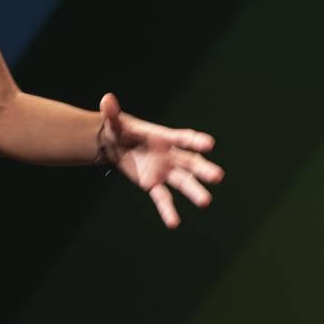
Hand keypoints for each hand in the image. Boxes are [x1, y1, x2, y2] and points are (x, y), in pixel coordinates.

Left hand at [97, 93, 223, 229]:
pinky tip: (174, 223)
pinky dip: (168, 210)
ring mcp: (164, 171)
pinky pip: (163, 198)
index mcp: (164, 137)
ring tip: (205, 201)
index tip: (209, 144)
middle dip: (203, 169)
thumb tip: (106, 99)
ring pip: (183, 182)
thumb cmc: (119, 130)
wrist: (114, 145)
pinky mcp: (153, 184)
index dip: (196, 140)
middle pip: (191, 162)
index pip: (183, 138)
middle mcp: (170, 155)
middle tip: (217, 176)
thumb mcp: (114, 122)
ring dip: (194, 191)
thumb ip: (112, 114)